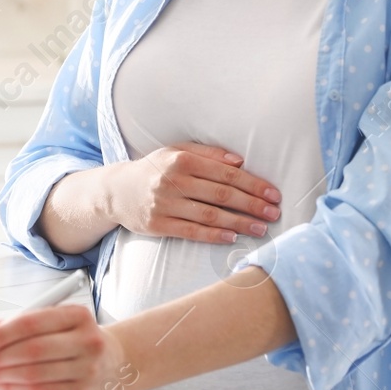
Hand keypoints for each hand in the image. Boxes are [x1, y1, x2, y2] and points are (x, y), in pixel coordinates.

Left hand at [0, 305, 136, 389]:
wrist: (116, 362)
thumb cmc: (77, 339)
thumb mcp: (52, 323)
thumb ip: (13, 323)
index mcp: (77, 315)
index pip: (30, 323)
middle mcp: (86, 340)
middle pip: (31, 350)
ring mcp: (87, 369)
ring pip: (34, 373)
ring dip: (1, 375)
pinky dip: (15, 389)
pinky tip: (0, 384)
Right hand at [108, 143, 280, 243]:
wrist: (116, 191)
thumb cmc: (155, 169)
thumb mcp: (176, 152)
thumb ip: (208, 153)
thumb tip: (240, 161)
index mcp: (181, 160)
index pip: (225, 173)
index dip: (253, 184)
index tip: (273, 194)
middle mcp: (172, 180)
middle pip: (221, 194)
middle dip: (252, 204)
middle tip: (274, 212)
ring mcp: (164, 204)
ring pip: (209, 215)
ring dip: (239, 223)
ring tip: (261, 228)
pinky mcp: (158, 224)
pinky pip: (191, 231)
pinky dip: (214, 235)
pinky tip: (232, 237)